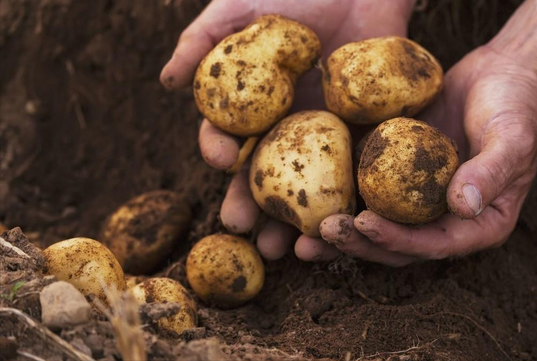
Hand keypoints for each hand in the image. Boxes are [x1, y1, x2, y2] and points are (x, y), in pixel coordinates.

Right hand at [160, 0, 415, 259]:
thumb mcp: (241, 8)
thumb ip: (202, 39)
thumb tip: (166, 81)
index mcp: (255, 105)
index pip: (230, 135)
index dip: (220, 150)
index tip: (221, 160)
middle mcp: (286, 126)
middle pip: (264, 174)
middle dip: (251, 204)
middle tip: (243, 229)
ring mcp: (325, 133)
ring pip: (306, 185)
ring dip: (295, 219)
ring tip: (288, 248)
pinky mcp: (364, 132)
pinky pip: (354, 169)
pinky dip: (347, 199)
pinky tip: (342, 220)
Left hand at [319, 45, 536, 265]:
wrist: (505, 73)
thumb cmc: (519, 105)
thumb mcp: (513, 137)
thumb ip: (492, 173)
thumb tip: (463, 206)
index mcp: (478, 224)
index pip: (434, 245)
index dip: (398, 240)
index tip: (365, 225)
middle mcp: (446, 218)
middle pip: (398, 243)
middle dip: (359, 242)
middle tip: (323, 231)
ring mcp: (420, 197)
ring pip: (378, 222)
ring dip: (344, 230)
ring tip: (304, 231)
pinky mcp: (400, 172)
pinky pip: (370, 187)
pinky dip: (343, 192)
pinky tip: (312, 190)